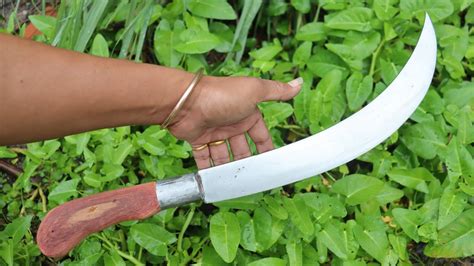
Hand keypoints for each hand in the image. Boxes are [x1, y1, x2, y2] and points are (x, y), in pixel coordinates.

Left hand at [168, 75, 302, 168]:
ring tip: (234, 182)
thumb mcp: (254, 91)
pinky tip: (214, 180)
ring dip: (228, 167)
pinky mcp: (197, 140)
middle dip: (246, 161)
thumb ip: (277, 91)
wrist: (186, 101)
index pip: (260, 134)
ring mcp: (214, 132)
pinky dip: (208, 168)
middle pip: (242, 147)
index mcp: (246, 113)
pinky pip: (204, 157)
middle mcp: (231, 123)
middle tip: (251, 178)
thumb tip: (299, 83)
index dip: (265, 147)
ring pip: (224, 154)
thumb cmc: (222, 95)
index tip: (271, 163)